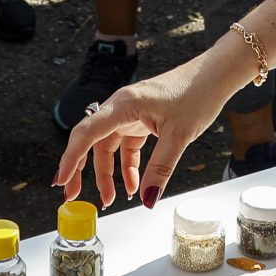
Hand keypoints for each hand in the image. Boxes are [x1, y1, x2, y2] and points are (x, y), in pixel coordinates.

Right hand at [57, 49, 242, 209]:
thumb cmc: (197, 95)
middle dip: (80, 170)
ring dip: (107, 173)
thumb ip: (160, 169)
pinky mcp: (141, 118)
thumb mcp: (179, 136)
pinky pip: (125, 145)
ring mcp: (130, 112)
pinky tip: (133, 185)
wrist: (215, 76)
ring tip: (110, 200)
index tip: (61, 181)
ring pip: (108, 146)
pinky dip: (126, 165)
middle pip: (90, 141)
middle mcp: (121, 107)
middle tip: (72, 197)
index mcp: (124, 105)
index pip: (86, 133)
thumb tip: (146, 200)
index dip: (70, 159)